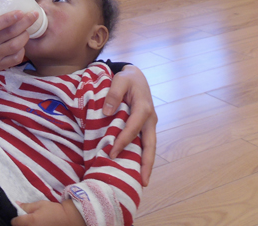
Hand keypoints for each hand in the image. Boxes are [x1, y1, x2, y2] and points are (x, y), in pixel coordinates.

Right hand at [0, 8, 37, 87]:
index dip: (8, 18)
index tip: (19, 12)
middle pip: (9, 33)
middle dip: (25, 23)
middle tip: (33, 15)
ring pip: (15, 46)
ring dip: (25, 36)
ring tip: (27, 29)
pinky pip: (15, 59)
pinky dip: (22, 51)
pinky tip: (22, 44)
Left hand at [12, 200, 84, 225]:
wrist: (70, 221)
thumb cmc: (55, 211)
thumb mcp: (40, 204)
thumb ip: (27, 206)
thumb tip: (17, 204)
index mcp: (29, 221)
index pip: (14, 222)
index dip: (16, 218)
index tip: (20, 216)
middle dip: (22, 224)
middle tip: (29, 220)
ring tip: (37, 223)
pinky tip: (41, 225)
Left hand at [104, 64, 156, 185]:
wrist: (136, 75)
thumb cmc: (127, 78)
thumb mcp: (120, 80)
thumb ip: (114, 93)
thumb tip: (108, 112)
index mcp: (143, 108)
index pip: (132, 129)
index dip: (122, 142)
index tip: (111, 153)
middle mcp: (150, 118)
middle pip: (150, 144)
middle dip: (147, 163)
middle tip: (143, 181)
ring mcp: (149, 123)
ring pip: (150, 146)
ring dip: (147, 163)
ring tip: (142, 180)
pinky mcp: (146, 125)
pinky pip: (145, 142)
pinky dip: (142, 155)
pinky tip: (136, 166)